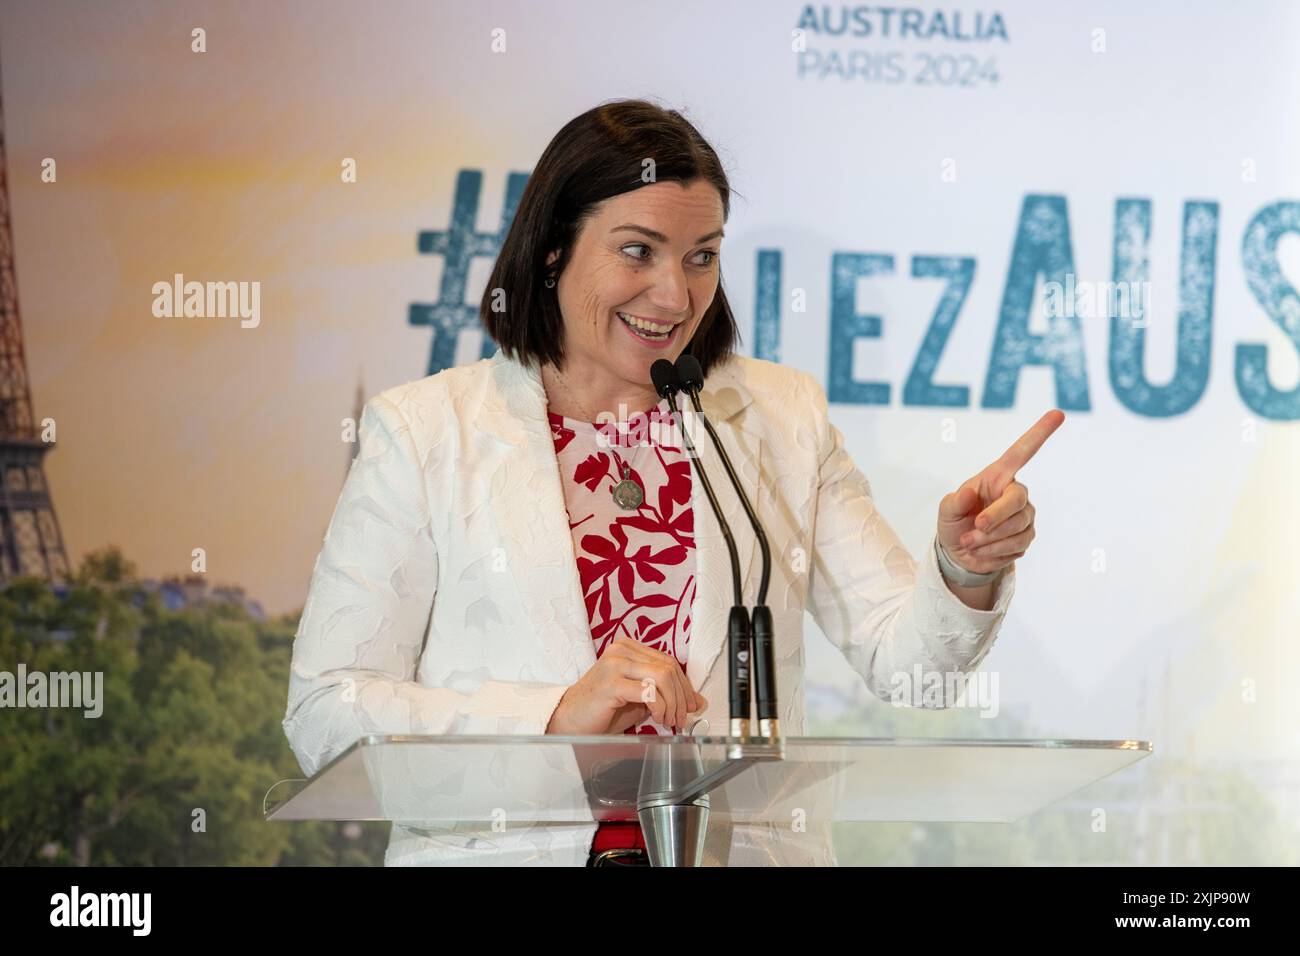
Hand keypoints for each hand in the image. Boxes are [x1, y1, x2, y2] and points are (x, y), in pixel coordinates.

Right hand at [544, 636, 706, 734]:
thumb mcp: (638, 699)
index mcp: (627, 648)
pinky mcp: (611, 682)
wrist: (568, 721)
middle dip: (681, 696)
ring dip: (672, 702)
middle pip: (668, 667)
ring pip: (662, 676)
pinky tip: (657, 718)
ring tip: (669, 720)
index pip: (667, 661)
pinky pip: (648, 690)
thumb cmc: (601, 710)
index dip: (685, 684)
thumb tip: (694, 700)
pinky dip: (660, 707)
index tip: (692, 704)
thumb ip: (662, 694)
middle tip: (681, 718)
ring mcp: (615, 664)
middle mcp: (621, 650)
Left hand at [936, 409, 1064, 574]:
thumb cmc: (954, 522)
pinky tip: (980, 551)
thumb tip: (970, 492)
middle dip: (996, 517)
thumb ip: (955, 501)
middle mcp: (1015, 493)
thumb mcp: (946, 511)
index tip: (1058, 413)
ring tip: (969, 542)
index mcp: (997, 477)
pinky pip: (1017, 546)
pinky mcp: (1026, 537)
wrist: (959, 553)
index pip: (1021, 452)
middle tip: (975, 527)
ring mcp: (1024, 516)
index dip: (1039, 433)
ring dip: (989, 539)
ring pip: (1017, 527)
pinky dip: (994, 551)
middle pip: (1017, 500)